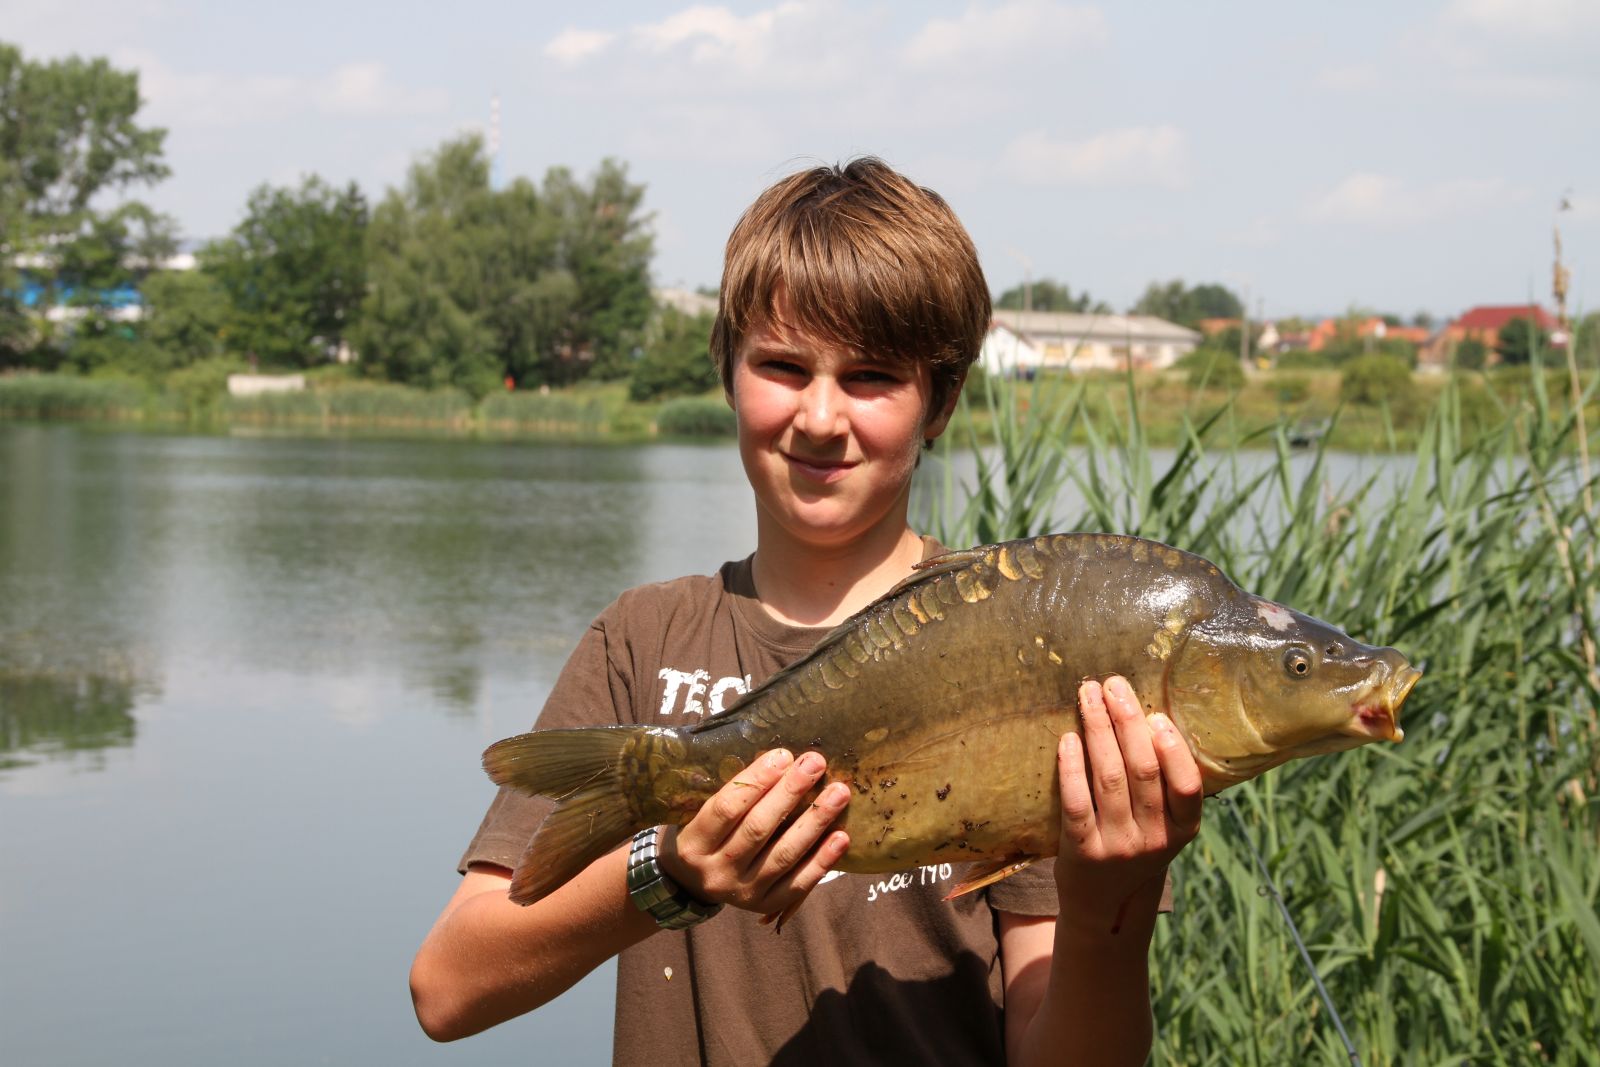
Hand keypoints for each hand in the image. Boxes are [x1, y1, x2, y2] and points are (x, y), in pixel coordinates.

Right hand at [657, 748, 850, 920]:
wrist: (691, 885)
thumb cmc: (704, 835)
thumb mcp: (701, 813)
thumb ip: (735, 793)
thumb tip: (782, 761)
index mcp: (694, 843)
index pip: (726, 808)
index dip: (756, 781)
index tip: (783, 755)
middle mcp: (717, 871)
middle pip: (757, 829)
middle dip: (790, 792)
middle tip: (816, 763)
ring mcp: (743, 892)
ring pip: (783, 855)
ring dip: (814, 822)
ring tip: (838, 794)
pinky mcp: (766, 905)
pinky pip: (799, 883)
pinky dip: (822, 860)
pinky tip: (841, 836)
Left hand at [1055, 676, 1202, 931]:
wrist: (1105, 903)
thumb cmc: (1136, 845)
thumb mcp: (1163, 823)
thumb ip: (1162, 781)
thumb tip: (1144, 712)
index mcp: (1182, 829)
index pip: (1187, 786)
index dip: (1173, 749)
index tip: (1156, 715)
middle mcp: (1154, 840)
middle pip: (1143, 771)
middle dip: (1127, 722)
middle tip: (1113, 684)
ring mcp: (1117, 847)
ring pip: (1109, 779)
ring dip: (1098, 730)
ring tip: (1088, 696)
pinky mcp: (1082, 852)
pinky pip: (1076, 803)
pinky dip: (1072, 767)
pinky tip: (1068, 739)